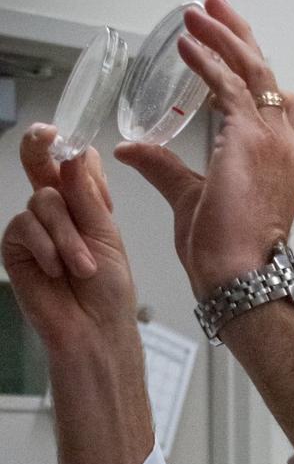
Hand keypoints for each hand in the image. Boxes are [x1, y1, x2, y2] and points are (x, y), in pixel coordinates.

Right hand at [1, 124, 138, 352]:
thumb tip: (74, 155)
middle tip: (47, 135)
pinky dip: (46, 247)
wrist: (96, 328)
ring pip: (43, 201)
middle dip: (42, 147)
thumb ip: (88, 199)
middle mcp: (57, 210)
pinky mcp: (14, 246)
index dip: (76, 155)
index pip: (75, 165)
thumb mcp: (108, 238)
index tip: (76, 147)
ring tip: (83, 268)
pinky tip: (58, 271)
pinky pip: (24, 226)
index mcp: (85, 205)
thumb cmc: (109, 289)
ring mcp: (34, 226)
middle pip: (41, 165)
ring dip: (67, 236)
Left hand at [115, 0, 293, 298]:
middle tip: (216, 11)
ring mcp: (274, 142)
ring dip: (226, 39)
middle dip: (242, 39)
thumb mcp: (192, 199)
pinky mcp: (250, 139)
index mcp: (280, 162)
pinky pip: (228, 86)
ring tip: (199, 15)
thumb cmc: (229, 252)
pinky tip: (187, 45)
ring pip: (254, 72)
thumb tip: (134, 149)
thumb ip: (167, 168)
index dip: (251, 72)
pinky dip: (208, 61)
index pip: (273, 104)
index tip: (228, 50)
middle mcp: (285, 147)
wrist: (242, 274)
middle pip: (269, 78)